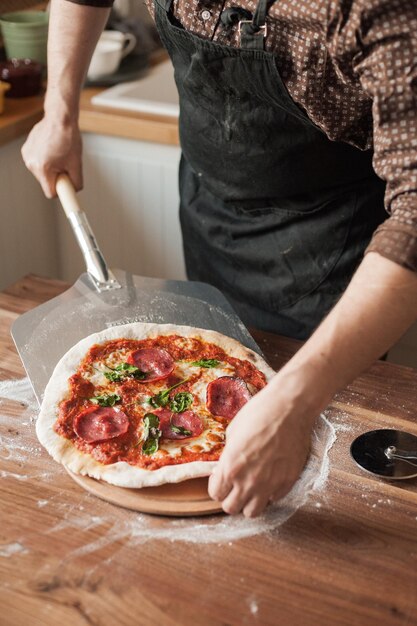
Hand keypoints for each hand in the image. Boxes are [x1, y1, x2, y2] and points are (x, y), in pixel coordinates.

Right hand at [21, 115, 81, 197]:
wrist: (59, 118)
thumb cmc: (68, 137)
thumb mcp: (77, 163)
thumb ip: (76, 182)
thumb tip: (75, 190)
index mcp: (43, 168)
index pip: (50, 193)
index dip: (60, 191)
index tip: (65, 187)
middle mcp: (31, 163)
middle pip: (46, 182)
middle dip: (56, 176)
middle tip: (64, 163)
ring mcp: (27, 156)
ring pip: (42, 173)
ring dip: (51, 168)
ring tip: (58, 154)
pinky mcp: (26, 150)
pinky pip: (37, 163)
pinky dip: (45, 159)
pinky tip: (51, 149)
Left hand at [208, 370, 320, 517]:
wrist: (290, 408)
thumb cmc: (260, 413)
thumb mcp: (234, 431)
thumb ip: (229, 454)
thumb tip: (229, 463)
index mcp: (230, 467)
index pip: (216, 494)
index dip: (218, 486)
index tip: (222, 479)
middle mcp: (248, 481)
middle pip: (231, 508)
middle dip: (230, 498)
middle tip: (235, 486)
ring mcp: (269, 485)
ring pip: (253, 512)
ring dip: (249, 502)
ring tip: (252, 488)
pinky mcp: (288, 482)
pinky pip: (274, 500)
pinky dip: (270, 494)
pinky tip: (270, 479)